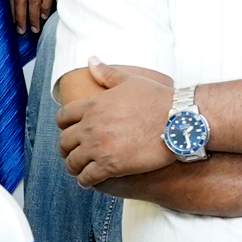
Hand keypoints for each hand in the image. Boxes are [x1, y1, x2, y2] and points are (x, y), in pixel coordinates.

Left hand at [57, 60, 178, 185]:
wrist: (179, 121)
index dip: (63, 126)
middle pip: (63, 142)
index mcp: (93, 105)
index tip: (69, 131)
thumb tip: (91, 61)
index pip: (63, 117)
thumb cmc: (159, 100)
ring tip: (79, 170)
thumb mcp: (131, 81)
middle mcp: (91, 126)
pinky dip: (85, 181)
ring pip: (72, 162)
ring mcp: (99, 147)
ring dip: (73, 167)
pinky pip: (88, 177)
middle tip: (73, 153)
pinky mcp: (111, 166)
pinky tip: (89, 181)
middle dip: (66, 149)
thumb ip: (107, 73)